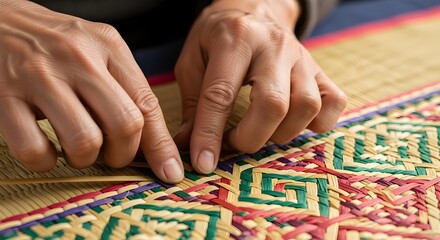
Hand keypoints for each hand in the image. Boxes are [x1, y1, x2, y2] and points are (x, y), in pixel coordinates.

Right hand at [0, 1, 183, 182]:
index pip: (147, 103)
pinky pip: (35, 150)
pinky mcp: (3, 97)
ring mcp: (39, 77)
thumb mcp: (98, 48)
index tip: (169, 170)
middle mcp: (78, 58)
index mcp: (108, 46)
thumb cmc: (55, 43)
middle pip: (124, 124)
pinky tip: (46, 149)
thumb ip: (125, 87)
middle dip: (123, 154)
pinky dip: (46, 161)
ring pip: (84, 141)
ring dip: (85, 159)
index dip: (161, 145)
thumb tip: (151, 140)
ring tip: (77, 148)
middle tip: (111, 155)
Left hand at [174, 0, 346, 173]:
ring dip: (281, 133)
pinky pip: (334, 102)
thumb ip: (193, 103)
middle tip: (234, 142)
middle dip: (250, 137)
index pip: (221, 95)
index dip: (210, 134)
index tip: (203, 163)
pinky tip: (293, 122)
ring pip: (306, 106)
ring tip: (261, 130)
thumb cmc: (218, 39)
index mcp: (235, 39)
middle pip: (273, 104)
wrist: (253, 11)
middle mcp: (274, 46)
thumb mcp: (192, 61)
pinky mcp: (320, 69)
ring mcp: (302, 57)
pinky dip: (317, 123)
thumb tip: (189, 146)